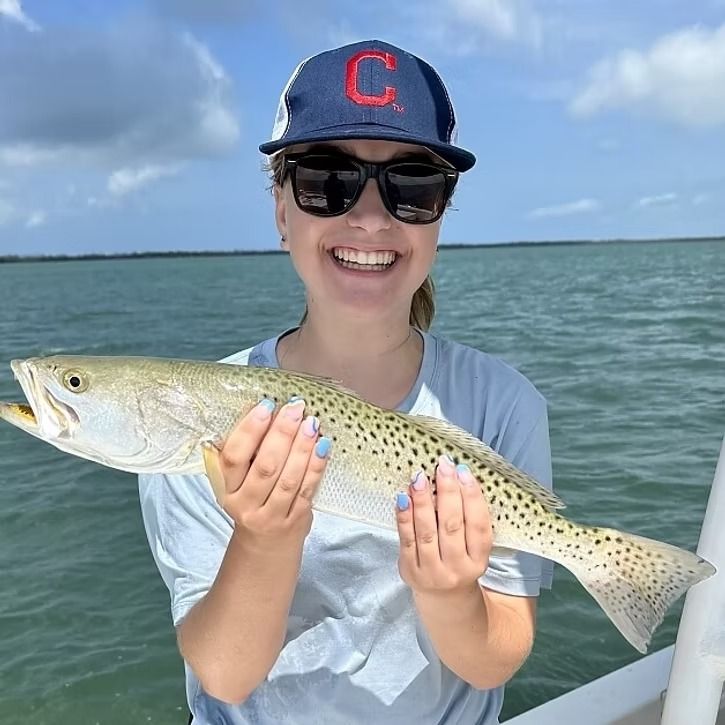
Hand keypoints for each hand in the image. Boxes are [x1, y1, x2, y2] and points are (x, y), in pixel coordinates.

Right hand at [215, 397, 330, 548]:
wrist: (265, 545)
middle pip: (265, 467)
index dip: (249, 430)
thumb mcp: (238, 481)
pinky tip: (323, 446)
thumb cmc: (252, 501)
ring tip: (311, 423)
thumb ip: (246, 452)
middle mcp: (245, 504)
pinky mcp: (295, 520)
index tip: (266, 406)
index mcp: (226, 489)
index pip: (234, 458)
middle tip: (295, 408)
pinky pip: (307, 490)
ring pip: (288, 479)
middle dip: (282, 434)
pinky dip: (316, 466)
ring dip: (302, 448)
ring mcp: (271, 515)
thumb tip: (263, 409)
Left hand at [396, 455, 491, 594]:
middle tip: (443, 466)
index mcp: (479, 559)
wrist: (444, 598)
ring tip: (420, 478)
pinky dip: (404, 517)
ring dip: (423, 501)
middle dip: (447, 492)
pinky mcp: (410, 570)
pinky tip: (404, 497)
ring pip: (427, 531)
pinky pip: (406, 539)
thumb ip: (468, 519)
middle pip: (452, 525)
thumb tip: (456, 478)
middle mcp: (458, 567)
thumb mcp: (473, 547)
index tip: (464, 471)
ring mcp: (433, 571)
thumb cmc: (460, 561)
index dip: (473, 497)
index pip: (479, 525)